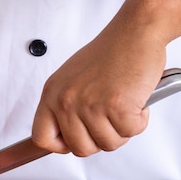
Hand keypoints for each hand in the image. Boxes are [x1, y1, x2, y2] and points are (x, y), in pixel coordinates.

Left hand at [31, 21, 166, 155]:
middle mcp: (66, 100)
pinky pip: (129, 132)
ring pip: (107, 144)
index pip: (41, 138)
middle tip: (110, 121)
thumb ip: (65, 107)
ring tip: (124, 106)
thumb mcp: (72, 80)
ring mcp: (89, 104)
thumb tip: (66, 137)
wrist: (135, 31)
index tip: (74, 141)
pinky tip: (136, 101)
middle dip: (100, 140)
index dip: (60, 146)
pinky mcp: (116, 105)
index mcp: (51, 94)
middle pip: (80, 148)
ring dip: (122, 130)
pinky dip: (139, 121)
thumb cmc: (110, 53)